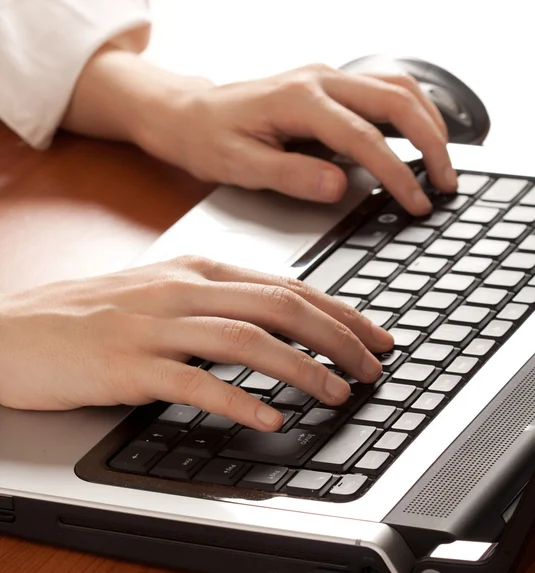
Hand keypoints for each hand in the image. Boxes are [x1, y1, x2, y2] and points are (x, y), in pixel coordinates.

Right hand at [0, 256, 392, 429]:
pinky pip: (195, 382)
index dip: (339, 311)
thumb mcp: (164, 292)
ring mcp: (156, 327)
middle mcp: (183, 291)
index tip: (373, 335)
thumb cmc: (94, 313)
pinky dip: (239, 401)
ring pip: (247, 339)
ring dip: (302, 369)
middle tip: (371, 367)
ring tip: (337, 392)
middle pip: (279, 306)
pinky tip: (269, 419)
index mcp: (197, 270)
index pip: (287, 284)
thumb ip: (218, 301)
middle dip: (336, 337)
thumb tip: (276, 321)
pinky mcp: (130, 366)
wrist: (18, 329)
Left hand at [134, 63, 456, 214]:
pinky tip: (416, 135)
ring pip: (396, 86)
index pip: (364, 138)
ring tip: (441, 161)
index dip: (397, 173)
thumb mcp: (241, 165)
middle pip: (396, 100)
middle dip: (430, 142)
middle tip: (446, 182)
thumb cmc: (210, 138)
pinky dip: (409, 111)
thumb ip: (291, 175)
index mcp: (299, 100)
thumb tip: (338, 186)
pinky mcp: (327, 86)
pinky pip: (381, 89)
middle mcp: (319, 80)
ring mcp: (326, 78)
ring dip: (427, 120)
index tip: (417, 201)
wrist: (190, 113)